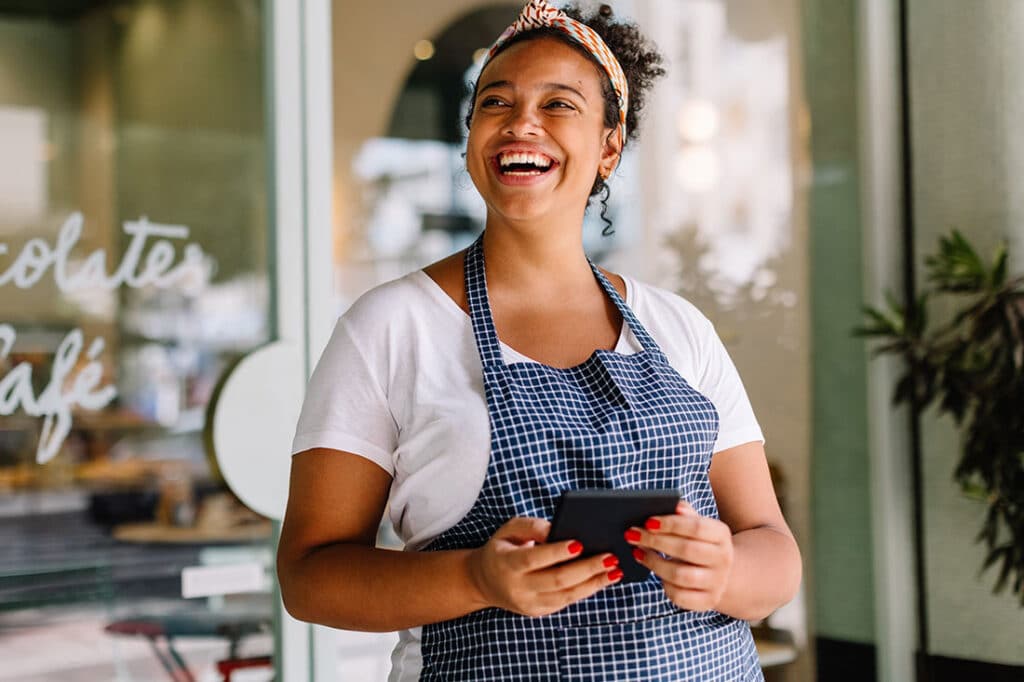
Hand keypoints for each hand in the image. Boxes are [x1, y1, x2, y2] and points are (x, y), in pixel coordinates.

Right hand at [467, 517, 622, 616]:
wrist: (484, 582)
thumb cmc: (502, 548)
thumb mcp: (508, 530)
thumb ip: (530, 526)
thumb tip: (556, 529)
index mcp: (506, 564)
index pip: (534, 559)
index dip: (557, 553)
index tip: (580, 543)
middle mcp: (518, 588)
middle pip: (556, 580)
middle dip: (586, 569)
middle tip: (610, 557)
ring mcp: (529, 604)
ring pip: (566, 596)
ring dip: (594, 583)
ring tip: (615, 570)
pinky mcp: (539, 611)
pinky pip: (566, 602)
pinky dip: (587, 590)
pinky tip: (603, 579)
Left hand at [624, 500, 733, 611]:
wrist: (721, 572)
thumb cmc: (699, 542)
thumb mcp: (697, 524)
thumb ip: (684, 514)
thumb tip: (673, 506)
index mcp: (722, 535)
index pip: (696, 527)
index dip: (671, 524)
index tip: (647, 521)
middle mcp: (723, 559)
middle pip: (686, 550)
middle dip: (655, 541)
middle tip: (633, 535)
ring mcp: (717, 583)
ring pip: (680, 575)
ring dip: (654, 563)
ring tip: (638, 552)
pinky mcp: (707, 601)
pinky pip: (680, 596)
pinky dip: (663, 585)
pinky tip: (654, 572)